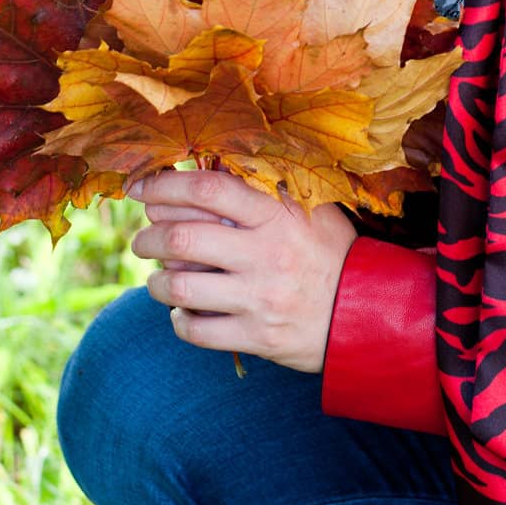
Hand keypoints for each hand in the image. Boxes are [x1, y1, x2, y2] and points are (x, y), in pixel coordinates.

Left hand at [129, 167, 357, 372]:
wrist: (364, 310)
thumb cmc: (332, 251)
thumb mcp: (309, 209)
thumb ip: (267, 190)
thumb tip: (211, 168)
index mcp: (277, 214)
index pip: (208, 189)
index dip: (166, 185)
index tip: (142, 187)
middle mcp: (265, 253)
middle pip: (183, 237)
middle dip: (149, 236)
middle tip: (143, 238)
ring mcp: (258, 297)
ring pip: (180, 286)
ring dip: (157, 281)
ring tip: (156, 277)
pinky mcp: (256, 336)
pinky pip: (196, 330)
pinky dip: (179, 320)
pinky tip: (181, 311)